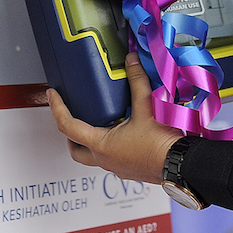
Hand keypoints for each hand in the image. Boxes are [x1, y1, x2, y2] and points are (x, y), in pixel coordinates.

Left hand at [49, 52, 183, 183]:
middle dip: (69, 132)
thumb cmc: (161, 145)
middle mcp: (105, 160)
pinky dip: (110, 145)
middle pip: (75, 149)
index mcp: (101, 145)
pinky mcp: (130, 169)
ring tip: (99, 121)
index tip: (52, 96)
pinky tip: (122, 133)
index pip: (68, 126)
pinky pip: (112, 158)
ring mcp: (117, 167)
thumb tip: (131, 62)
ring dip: (91, 140)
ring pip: (94, 155)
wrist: (181, 165)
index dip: (57, 108)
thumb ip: (137, 82)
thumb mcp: (146, 108)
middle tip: (69, 116)